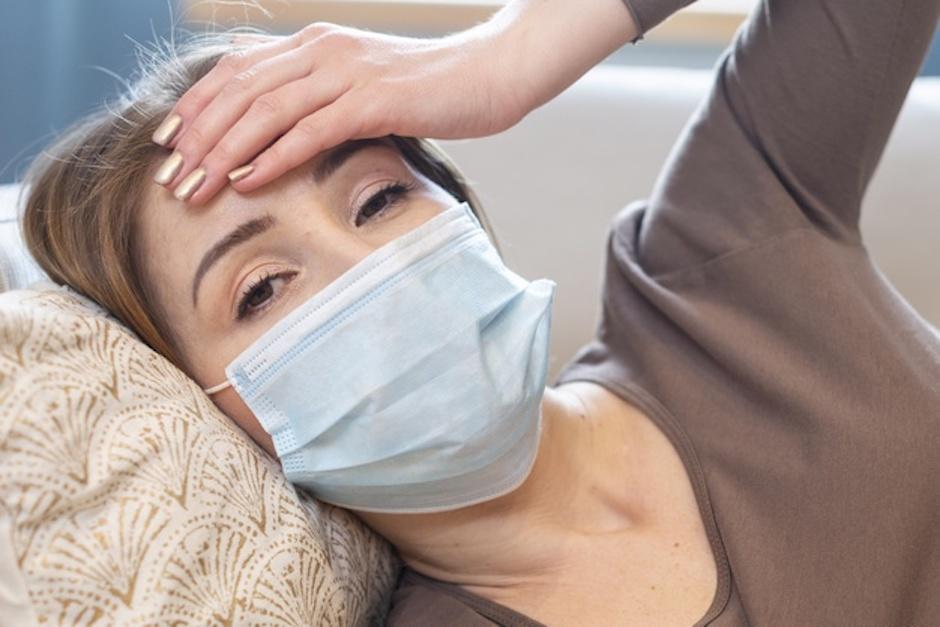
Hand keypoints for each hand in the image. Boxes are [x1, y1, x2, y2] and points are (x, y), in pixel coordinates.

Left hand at [151, 23, 527, 204]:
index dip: (193, 105)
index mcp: (313, 44)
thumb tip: (272, 110)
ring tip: (196, 188)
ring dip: (223, 152)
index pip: (234, 69)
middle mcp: (321, 50)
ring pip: (265, 111)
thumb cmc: (428, 87)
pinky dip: (273, 157)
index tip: (165, 142)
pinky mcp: (373, 101)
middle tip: (170, 177)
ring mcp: (346, 73)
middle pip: (238, 91)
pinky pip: (310, 130)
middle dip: (197, 137)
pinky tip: (248, 182)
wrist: (489, 73)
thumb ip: (315, 87)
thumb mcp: (360, 80)